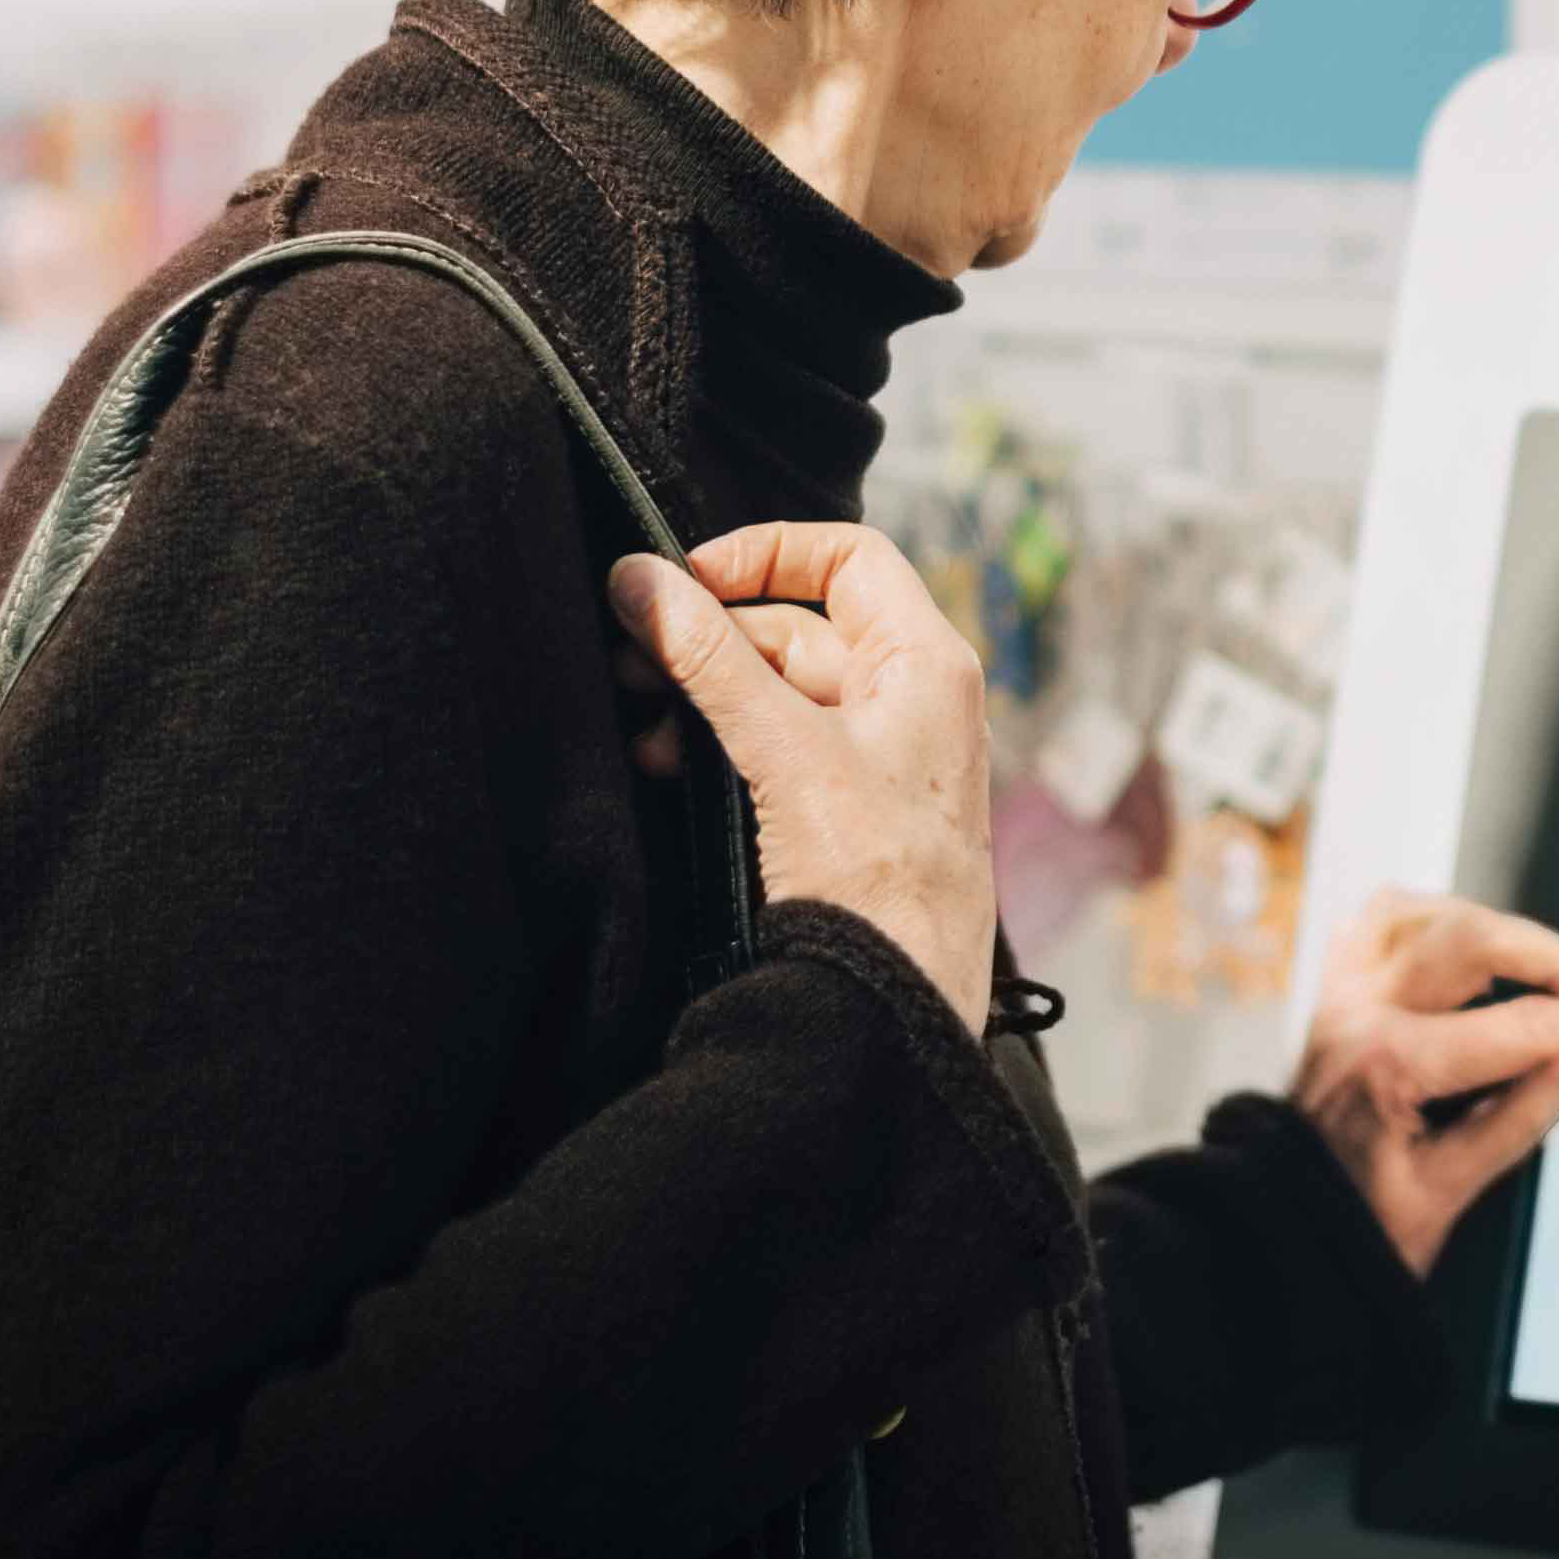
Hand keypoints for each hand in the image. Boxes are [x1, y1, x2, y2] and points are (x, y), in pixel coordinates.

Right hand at [611, 524, 997, 1031]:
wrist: (901, 1005)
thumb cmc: (878, 877)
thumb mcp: (785, 751)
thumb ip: (710, 660)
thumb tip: (639, 579)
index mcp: (926, 661)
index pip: (848, 557)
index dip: (766, 554)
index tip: (690, 581)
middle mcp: (910, 696)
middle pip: (797, 625)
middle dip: (710, 640)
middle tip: (632, 658)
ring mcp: (877, 753)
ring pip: (776, 691)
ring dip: (703, 698)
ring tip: (642, 726)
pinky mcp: (843, 807)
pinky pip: (775, 747)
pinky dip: (719, 745)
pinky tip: (664, 765)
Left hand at [1291, 893, 1558, 1277]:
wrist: (1280, 1223)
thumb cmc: (1362, 1224)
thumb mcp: (1451, 1191)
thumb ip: (1525, 1115)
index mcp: (1390, 1067)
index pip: (1525, 1028)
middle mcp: (1357, 1012)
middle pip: (1472, 936)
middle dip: (1544, 961)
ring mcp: (1338, 989)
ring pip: (1431, 911)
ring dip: (1492, 934)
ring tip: (1525, 988)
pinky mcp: (1333, 982)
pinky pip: (1387, 914)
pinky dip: (1439, 920)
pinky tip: (1466, 954)